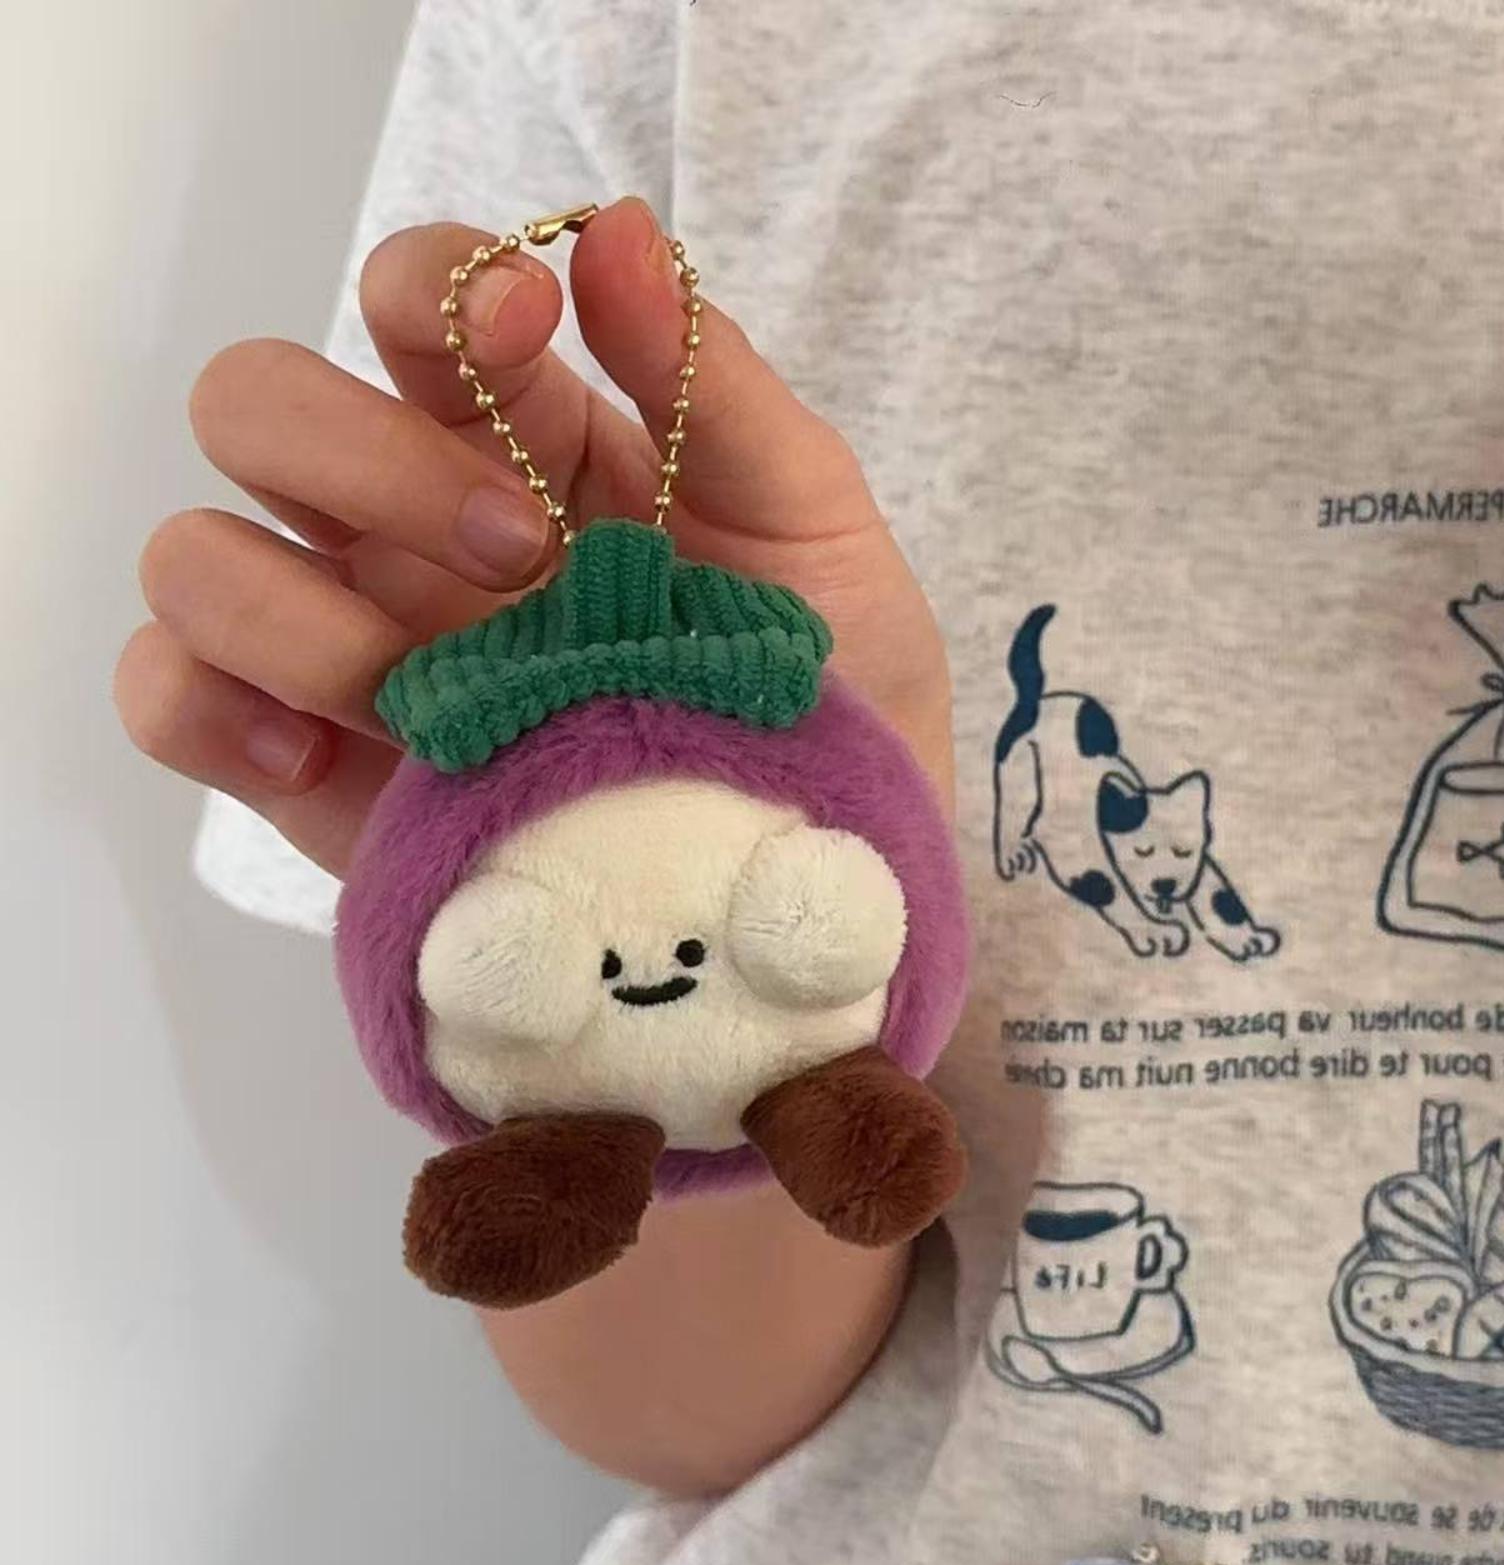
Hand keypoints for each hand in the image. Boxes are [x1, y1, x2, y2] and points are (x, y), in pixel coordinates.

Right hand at [115, 198, 952, 876]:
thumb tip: (609, 225)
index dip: (436, 283)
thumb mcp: (816, 534)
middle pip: (261, 406)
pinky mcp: (313, 774)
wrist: (805, 899)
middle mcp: (417, 530)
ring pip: (197, 554)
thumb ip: (716, 386)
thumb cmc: (833, 705)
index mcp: (534, 448)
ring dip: (290, 603)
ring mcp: (355, 648)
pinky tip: (322, 754)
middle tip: (516, 552)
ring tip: (428, 694)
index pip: (414, 304)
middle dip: (364, 455)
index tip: (527, 321)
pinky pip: (169, 695)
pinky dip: (203, 706)